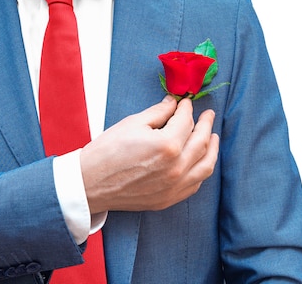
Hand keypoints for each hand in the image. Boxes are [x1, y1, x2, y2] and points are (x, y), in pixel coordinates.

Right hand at [79, 96, 218, 213]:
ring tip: (213, 137)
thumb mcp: (132, 123)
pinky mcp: (169, 199)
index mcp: (167, 145)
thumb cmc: (106, 152)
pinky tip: (201, 160)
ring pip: (206, 165)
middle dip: (205, 124)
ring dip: (212, 148)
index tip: (186, 103)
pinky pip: (195, 183)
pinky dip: (201, 169)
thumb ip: (159, 112)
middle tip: (208, 115)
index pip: (186, 121)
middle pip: (201, 141)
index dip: (187, 108)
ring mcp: (174, 186)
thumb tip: (174, 104)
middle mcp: (176, 167)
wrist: (89, 184)